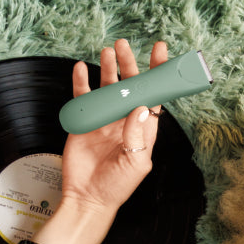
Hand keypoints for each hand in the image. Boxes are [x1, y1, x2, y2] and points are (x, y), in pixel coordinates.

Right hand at [59, 38, 167, 218]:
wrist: (88, 197)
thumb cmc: (117, 186)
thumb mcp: (135, 163)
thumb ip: (137, 135)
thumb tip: (142, 107)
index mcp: (143, 130)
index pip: (154, 96)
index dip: (158, 75)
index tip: (160, 53)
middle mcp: (125, 121)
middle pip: (130, 86)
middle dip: (129, 65)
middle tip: (125, 46)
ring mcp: (104, 120)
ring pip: (107, 87)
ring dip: (108, 69)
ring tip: (108, 51)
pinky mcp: (84, 122)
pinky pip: (83, 98)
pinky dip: (82, 82)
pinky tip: (82, 68)